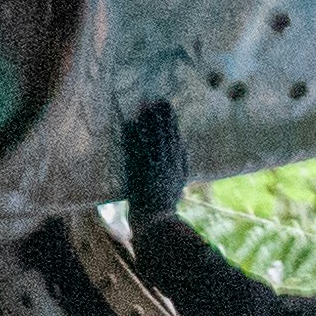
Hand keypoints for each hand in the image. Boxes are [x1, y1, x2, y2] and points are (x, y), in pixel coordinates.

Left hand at [117, 96, 188, 227]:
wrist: (156, 216)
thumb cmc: (167, 199)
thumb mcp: (182, 178)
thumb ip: (184, 160)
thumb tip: (184, 142)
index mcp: (177, 161)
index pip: (175, 135)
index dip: (170, 119)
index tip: (166, 105)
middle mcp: (167, 160)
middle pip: (163, 132)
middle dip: (159, 115)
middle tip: (155, 99)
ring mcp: (153, 164)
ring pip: (150, 137)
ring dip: (146, 120)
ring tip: (143, 105)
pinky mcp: (139, 169)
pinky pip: (136, 148)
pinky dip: (133, 135)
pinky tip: (130, 123)